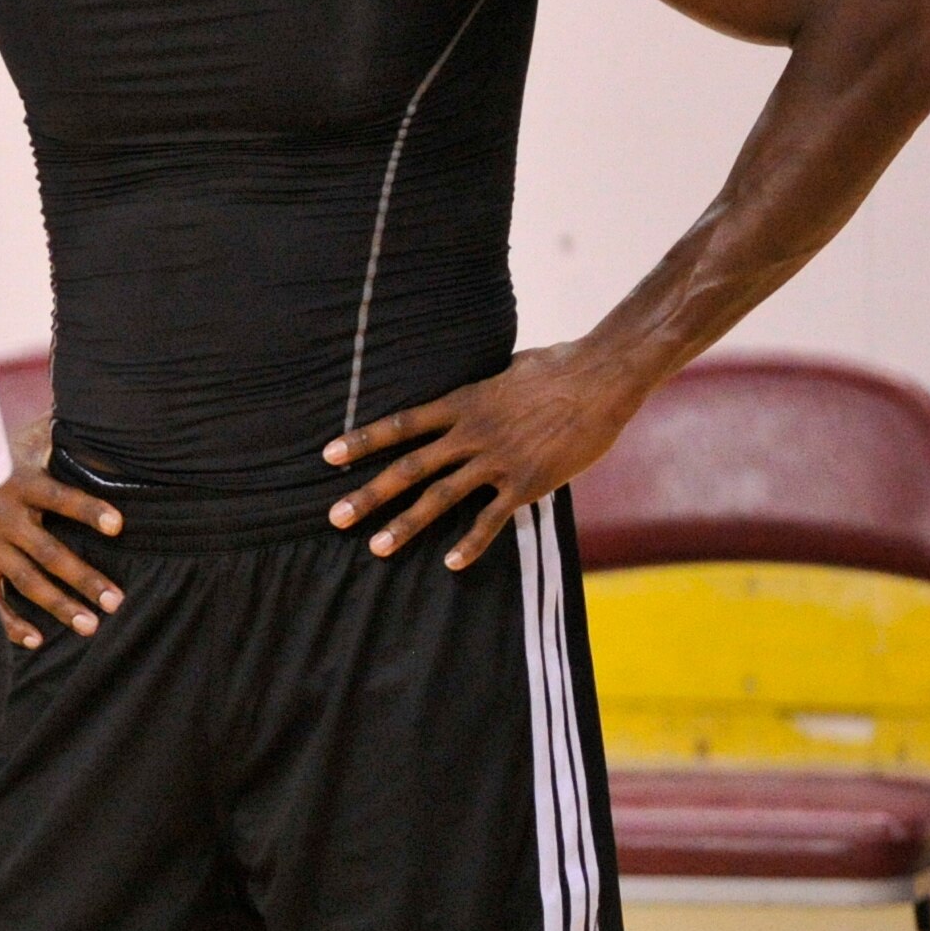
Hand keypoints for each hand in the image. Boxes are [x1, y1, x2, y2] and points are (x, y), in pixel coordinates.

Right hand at [0, 416, 122, 648]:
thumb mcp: (17, 442)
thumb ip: (52, 431)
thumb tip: (85, 406)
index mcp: (21, 484)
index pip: (60, 497)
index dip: (88, 510)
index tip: (118, 524)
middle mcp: (5, 518)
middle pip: (50, 552)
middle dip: (84, 577)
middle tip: (116, 600)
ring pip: (27, 581)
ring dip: (60, 604)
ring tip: (91, 625)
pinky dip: (11, 622)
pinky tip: (37, 640)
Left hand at [325, 338, 656, 570]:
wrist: (602, 377)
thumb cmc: (558, 367)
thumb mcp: (506, 370)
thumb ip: (481, 389)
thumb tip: (473, 387)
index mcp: (462, 403)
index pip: (400, 424)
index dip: (362, 440)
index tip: (327, 456)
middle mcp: (471, 433)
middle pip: (409, 467)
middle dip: (369, 494)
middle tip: (334, 517)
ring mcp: (498, 459)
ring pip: (441, 497)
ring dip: (406, 525)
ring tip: (377, 548)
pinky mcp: (528, 483)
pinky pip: (492, 518)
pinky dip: (471, 542)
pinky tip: (451, 563)